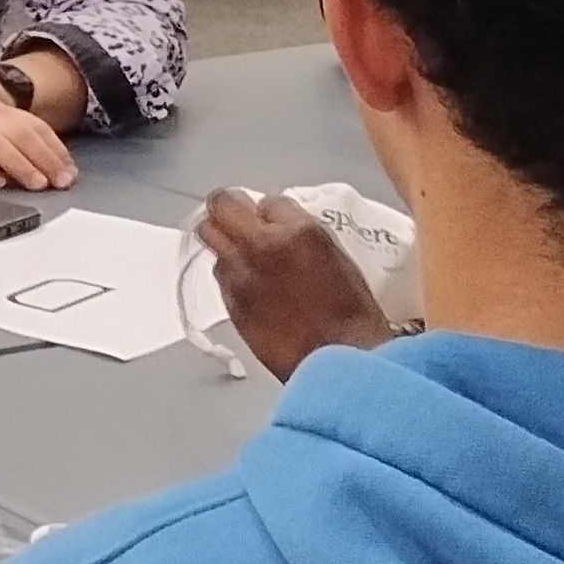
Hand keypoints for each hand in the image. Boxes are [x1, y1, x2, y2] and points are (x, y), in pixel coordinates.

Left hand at [197, 189, 394, 380]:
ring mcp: (242, 275)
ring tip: (244, 257)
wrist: (340, 362)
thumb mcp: (338, 259)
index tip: (270, 219)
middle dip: (227, 210)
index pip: (269, 200)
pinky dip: (231, 276)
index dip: (269, 211)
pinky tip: (250, 287)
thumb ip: (302, 235)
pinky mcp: (231, 303)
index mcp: (299, 232)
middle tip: (235, 218)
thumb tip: (282, 227)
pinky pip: (220, 277)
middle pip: (221, 205)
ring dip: (226, 245)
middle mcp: (263, 247)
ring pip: (212, 241)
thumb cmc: (351, 317)